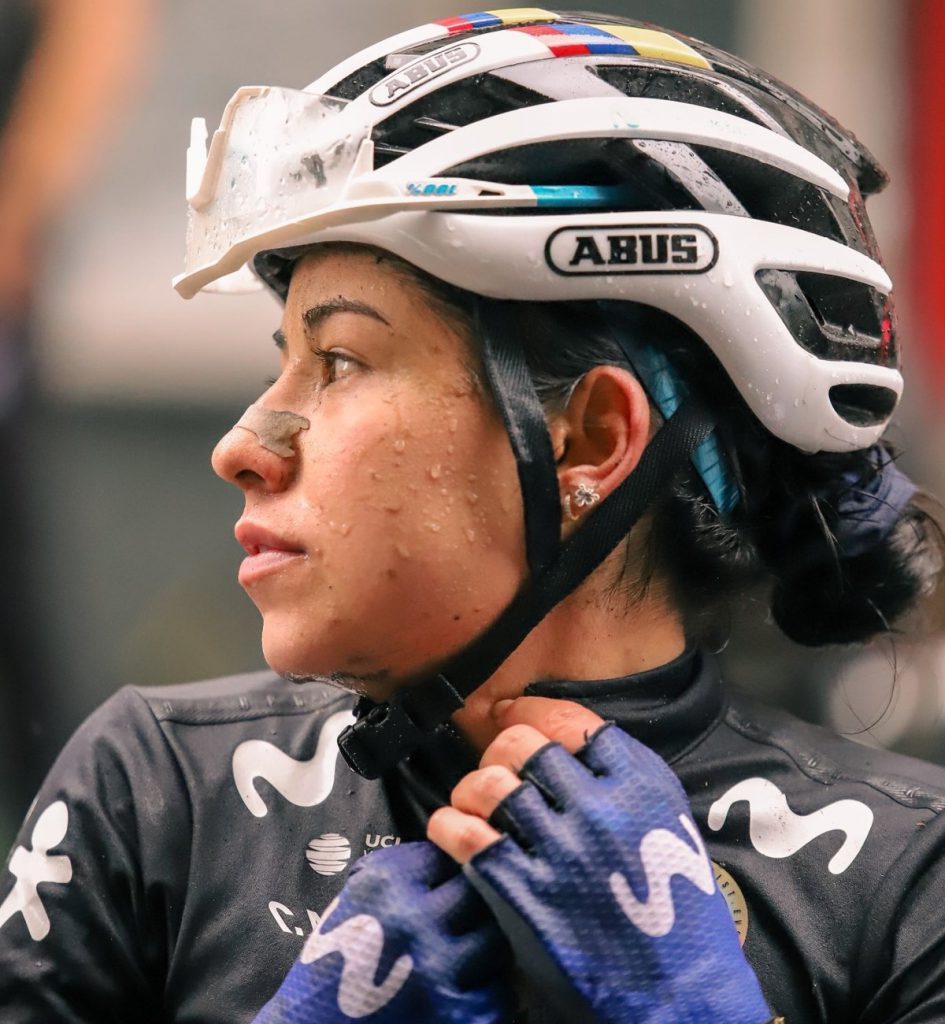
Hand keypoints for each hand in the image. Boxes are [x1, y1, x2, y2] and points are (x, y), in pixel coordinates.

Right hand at [252, 841, 511, 1023]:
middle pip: (477, 893)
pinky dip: (484, 994)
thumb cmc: (327, 971)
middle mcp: (415, 919)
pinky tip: (464, 994)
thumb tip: (448, 856)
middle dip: (471, 908)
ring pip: (494, 940)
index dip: (445, 874)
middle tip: (461, 924)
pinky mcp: (455, 1014)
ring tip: (465, 959)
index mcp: (386, 883)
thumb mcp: (352, 902)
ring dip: (483, 950)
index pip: (444, 857)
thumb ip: (399, 876)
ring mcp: (438, 968)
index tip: (441, 889)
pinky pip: (495, 993)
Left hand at [428, 698, 771, 1023]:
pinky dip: (449, 825)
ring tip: (473, 803)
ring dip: (473, 788)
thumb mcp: (668, 830)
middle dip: (502, 750)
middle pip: (524, 744)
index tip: (517, 717)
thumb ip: (623, 784)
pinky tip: (452, 830)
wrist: (678, 998)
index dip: (536, 714)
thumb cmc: (679, 920)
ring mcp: (559, 850)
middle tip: (496, 767)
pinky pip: (465, 834)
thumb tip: (564, 749)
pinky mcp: (523, 893)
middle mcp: (599, 809)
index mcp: (642, 787)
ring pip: (490, 783)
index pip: (572, 722)